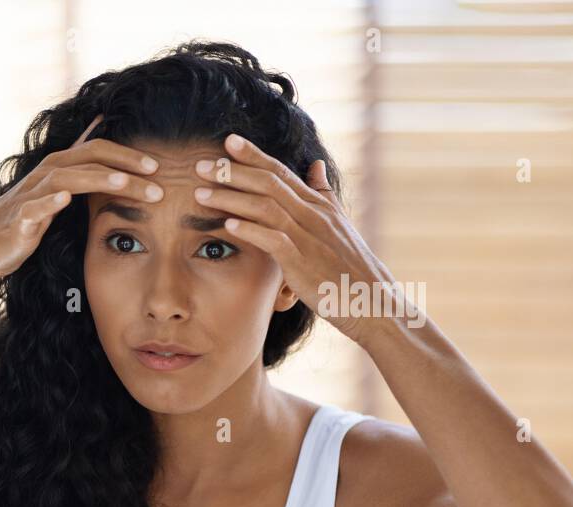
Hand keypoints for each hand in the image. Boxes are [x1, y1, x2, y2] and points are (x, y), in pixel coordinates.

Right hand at [0, 114, 163, 278]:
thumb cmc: (24, 218)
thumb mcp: (56, 189)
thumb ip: (80, 164)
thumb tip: (100, 127)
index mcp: (60, 167)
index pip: (99, 150)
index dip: (130, 155)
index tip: (161, 167)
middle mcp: (46, 174)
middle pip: (90, 160)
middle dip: (125, 166)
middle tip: (158, 177)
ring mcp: (31, 195)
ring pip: (67, 179)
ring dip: (97, 179)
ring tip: (124, 183)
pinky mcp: (19, 219)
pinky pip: (34, 208)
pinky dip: (49, 202)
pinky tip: (65, 200)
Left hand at [192, 134, 410, 345]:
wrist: (373, 301)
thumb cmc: (350, 267)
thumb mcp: (338, 224)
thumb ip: (323, 194)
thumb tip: (315, 165)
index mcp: (317, 204)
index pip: (282, 172)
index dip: (255, 155)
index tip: (228, 139)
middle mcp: (312, 214)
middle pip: (269, 183)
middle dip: (233, 171)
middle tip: (199, 164)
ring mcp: (308, 237)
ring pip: (266, 207)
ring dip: (231, 198)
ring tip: (200, 192)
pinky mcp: (303, 263)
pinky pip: (274, 241)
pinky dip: (250, 231)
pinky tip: (227, 225)